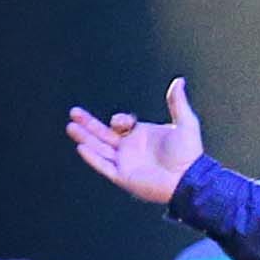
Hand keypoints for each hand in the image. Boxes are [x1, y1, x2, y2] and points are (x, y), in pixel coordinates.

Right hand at [66, 77, 207, 206]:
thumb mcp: (185, 123)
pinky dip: (92, 158)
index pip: (120, 125)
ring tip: (70, 127)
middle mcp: (131, 149)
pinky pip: (104, 166)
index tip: (121, 122)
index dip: (119, 120)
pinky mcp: (124, 177)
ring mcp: (126, 163)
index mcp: (141, 136)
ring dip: (85, 138)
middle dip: (88, 123)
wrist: (188, 179)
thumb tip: (179, 80)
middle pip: (103, 134)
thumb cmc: (189, 153)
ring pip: (99, 149)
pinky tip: (81, 147)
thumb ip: (178, 102)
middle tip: (73, 112)